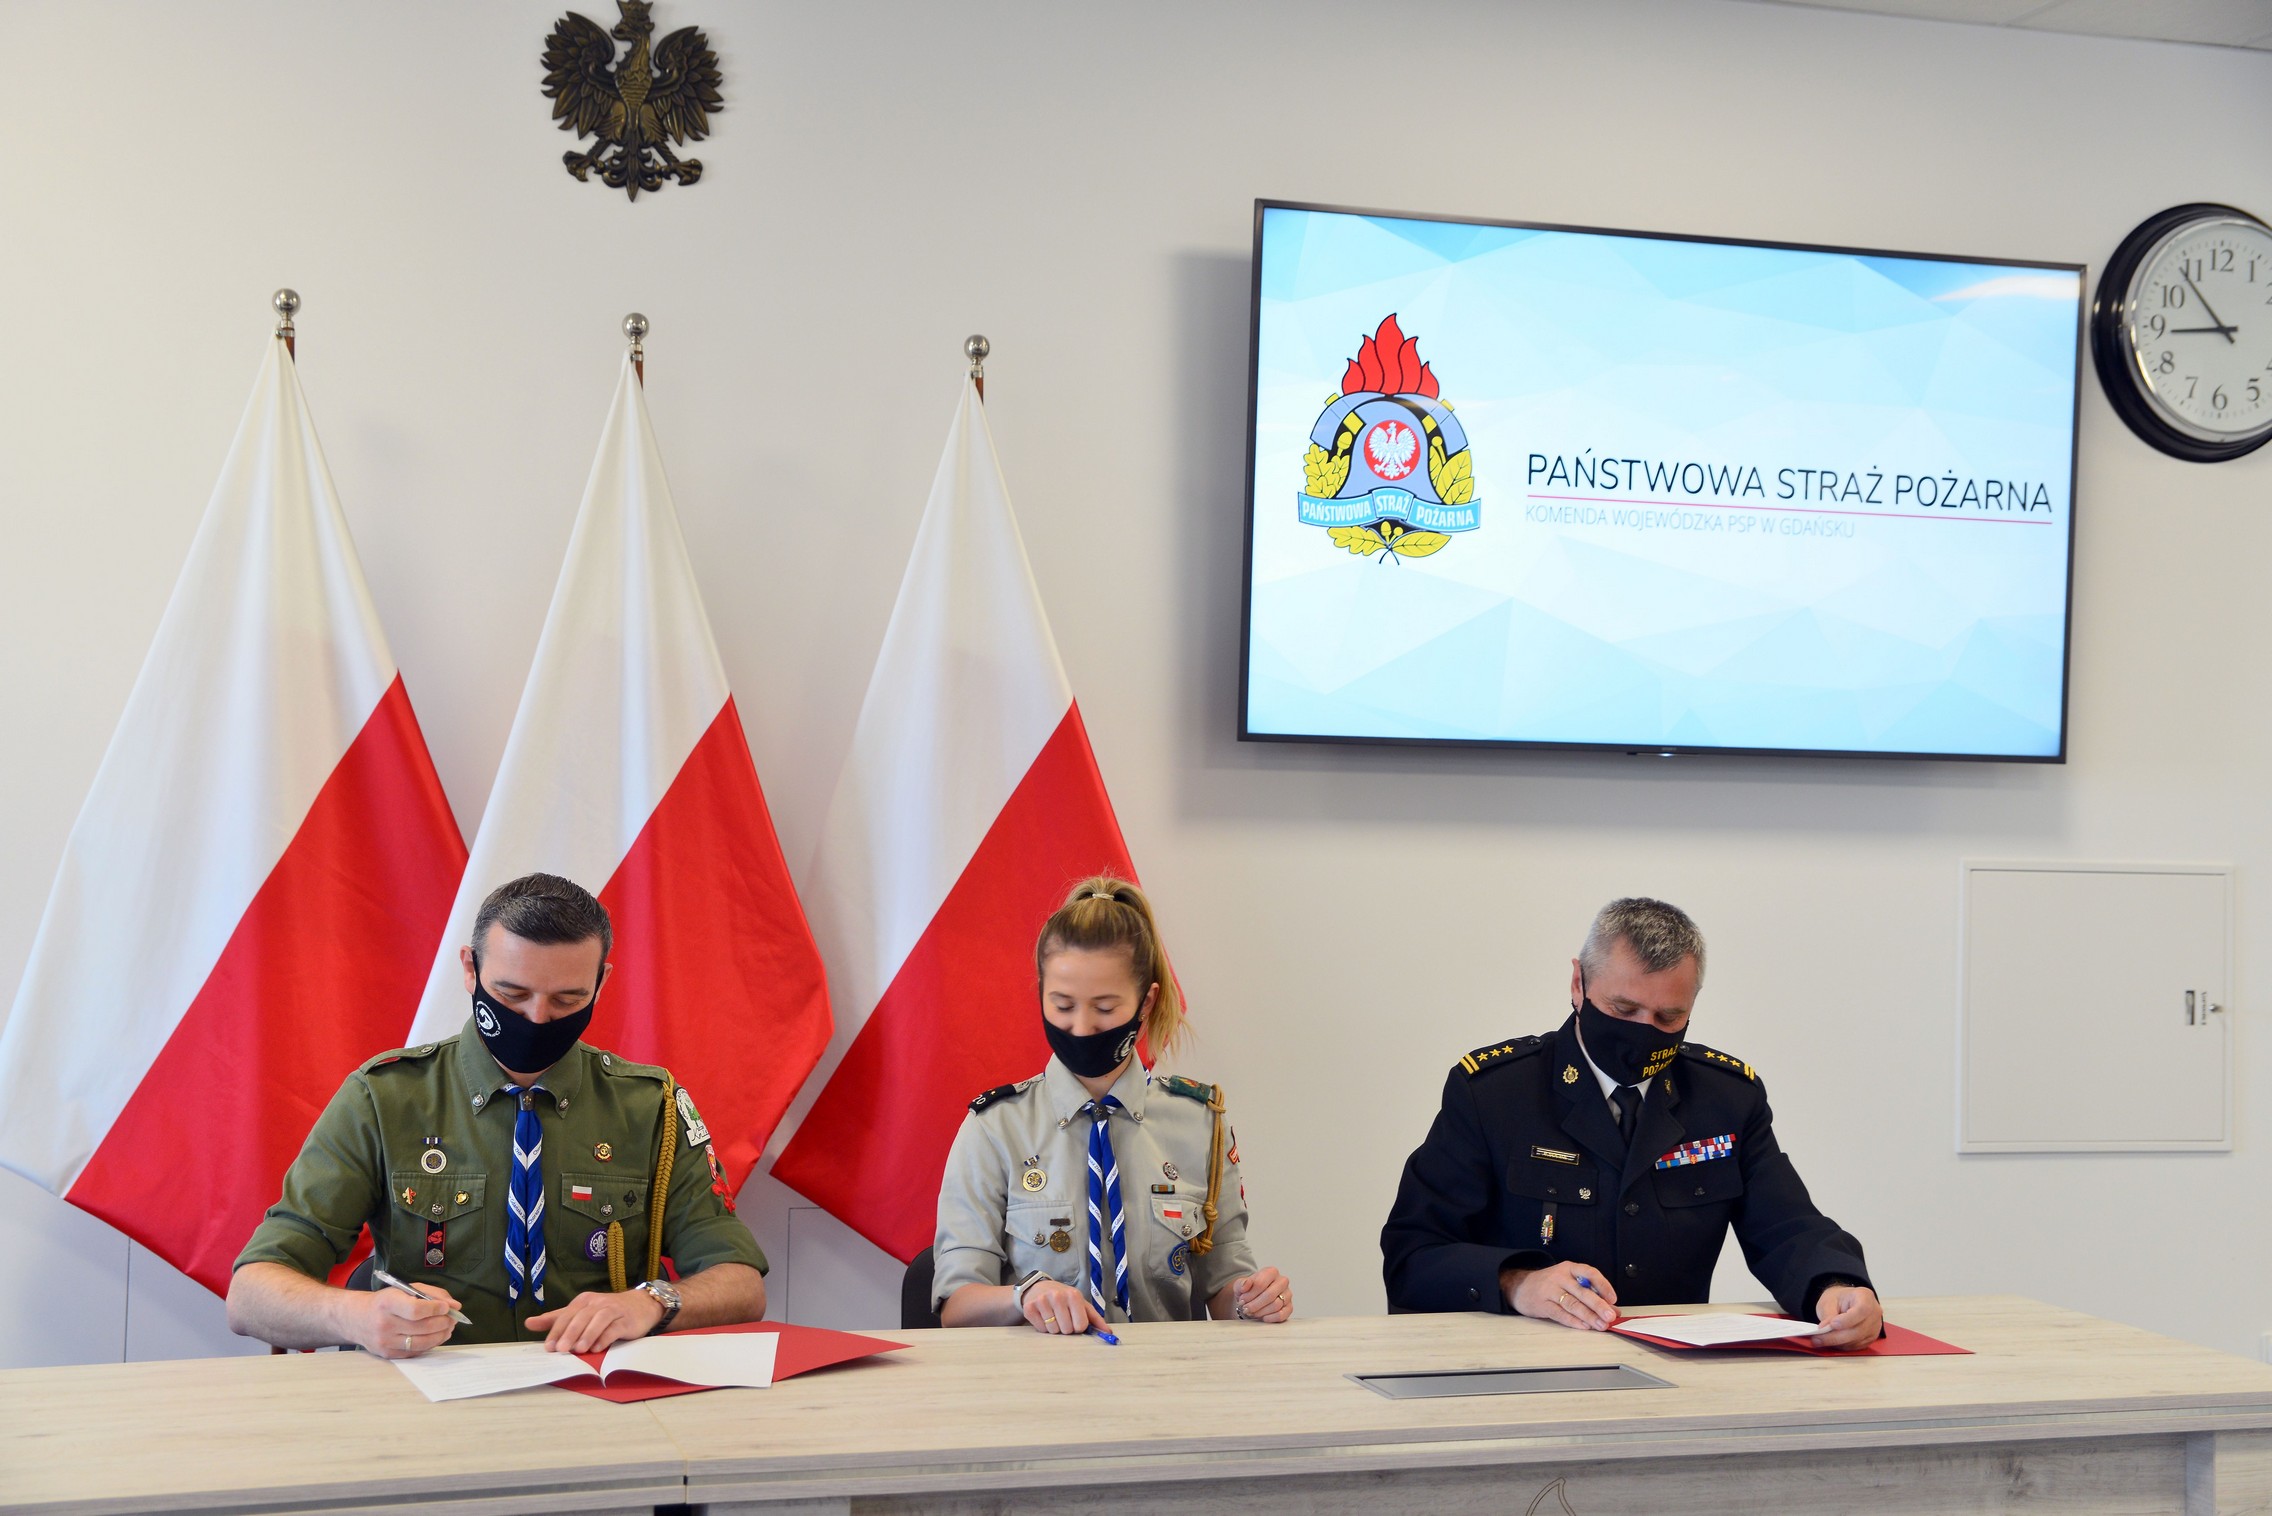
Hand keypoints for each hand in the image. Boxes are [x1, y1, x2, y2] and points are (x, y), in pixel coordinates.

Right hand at [351, 1285, 462, 1358]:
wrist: (358, 1318)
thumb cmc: (386, 1301)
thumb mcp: (406, 1289)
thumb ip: (432, 1294)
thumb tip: (454, 1305)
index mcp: (387, 1303)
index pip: (415, 1310)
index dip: (435, 1309)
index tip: (447, 1307)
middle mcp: (384, 1324)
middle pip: (422, 1328)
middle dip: (443, 1322)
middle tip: (453, 1318)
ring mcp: (385, 1342)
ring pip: (421, 1343)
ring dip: (440, 1335)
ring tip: (448, 1327)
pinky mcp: (387, 1354)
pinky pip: (415, 1352)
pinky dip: (430, 1344)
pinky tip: (435, 1336)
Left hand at [527, 1289, 664, 1353]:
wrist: (641, 1305)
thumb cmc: (607, 1311)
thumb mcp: (581, 1312)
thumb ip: (556, 1319)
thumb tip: (529, 1323)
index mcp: (583, 1301)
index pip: (566, 1316)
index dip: (556, 1331)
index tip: (548, 1347)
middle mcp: (597, 1303)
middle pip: (580, 1318)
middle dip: (569, 1334)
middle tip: (560, 1350)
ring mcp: (613, 1310)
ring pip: (597, 1321)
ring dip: (587, 1335)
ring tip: (578, 1350)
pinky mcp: (626, 1320)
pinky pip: (614, 1329)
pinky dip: (605, 1338)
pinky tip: (598, 1348)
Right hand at [1019, 1278, 1106, 1335]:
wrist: (1039, 1288)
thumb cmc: (1064, 1299)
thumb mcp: (1081, 1304)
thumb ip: (1095, 1319)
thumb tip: (1109, 1333)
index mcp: (1073, 1295)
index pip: (1081, 1325)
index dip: (1078, 1328)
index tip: (1075, 1321)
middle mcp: (1058, 1296)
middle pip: (1066, 1330)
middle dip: (1066, 1329)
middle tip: (1063, 1319)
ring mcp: (1042, 1301)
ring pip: (1053, 1331)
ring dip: (1054, 1329)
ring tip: (1053, 1318)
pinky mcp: (1030, 1308)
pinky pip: (1041, 1330)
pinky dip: (1043, 1328)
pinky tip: (1043, 1317)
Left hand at [1232, 1268, 1291, 1322]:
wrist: (1254, 1299)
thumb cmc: (1249, 1291)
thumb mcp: (1241, 1285)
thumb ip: (1242, 1284)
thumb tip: (1245, 1286)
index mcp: (1271, 1272)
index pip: (1261, 1283)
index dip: (1250, 1294)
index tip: (1242, 1300)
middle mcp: (1282, 1281)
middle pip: (1270, 1295)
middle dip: (1255, 1304)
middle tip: (1246, 1309)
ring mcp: (1287, 1294)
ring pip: (1276, 1305)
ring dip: (1261, 1312)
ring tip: (1252, 1313)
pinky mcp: (1289, 1307)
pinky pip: (1282, 1314)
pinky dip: (1271, 1318)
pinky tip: (1263, 1318)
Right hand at [1505, 1261, 1618, 1329]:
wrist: (1519, 1287)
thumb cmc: (1549, 1285)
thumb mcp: (1568, 1282)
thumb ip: (1591, 1294)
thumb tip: (1614, 1310)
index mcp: (1569, 1268)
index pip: (1589, 1272)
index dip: (1603, 1285)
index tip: (1613, 1299)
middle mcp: (1559, 1277)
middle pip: (1582, 1291)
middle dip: (1598, 1305)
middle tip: (1610, 1316)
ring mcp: (1550, 1291)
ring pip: (1572, 1304)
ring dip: (1589, 1316)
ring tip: (1601, 1325)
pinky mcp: (1542, 1305)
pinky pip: (1560, 1314)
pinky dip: (1574, 1321)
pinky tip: (1584, 1326)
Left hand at [1812, 1284, 1882, 1349]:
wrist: (1845, 1302)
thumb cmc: (1838, 1299)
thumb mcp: (1829, 1301)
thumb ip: (1828, 1314)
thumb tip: (1825, 1329)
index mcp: (1865, 1297)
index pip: (1861, 1310)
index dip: (1847, 1320)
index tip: (1832, 1325)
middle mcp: (1874, 1313)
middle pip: (1859, 1329)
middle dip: (1837, 1337)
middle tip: (1818, 1339)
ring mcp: (1875, 1327)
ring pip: (1857, 1340)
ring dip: (1837, 1343)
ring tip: (1820, 1340)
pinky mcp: (1870, 1338)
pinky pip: (1856, 1346)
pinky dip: (1842, 1346)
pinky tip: (1831, 1342)